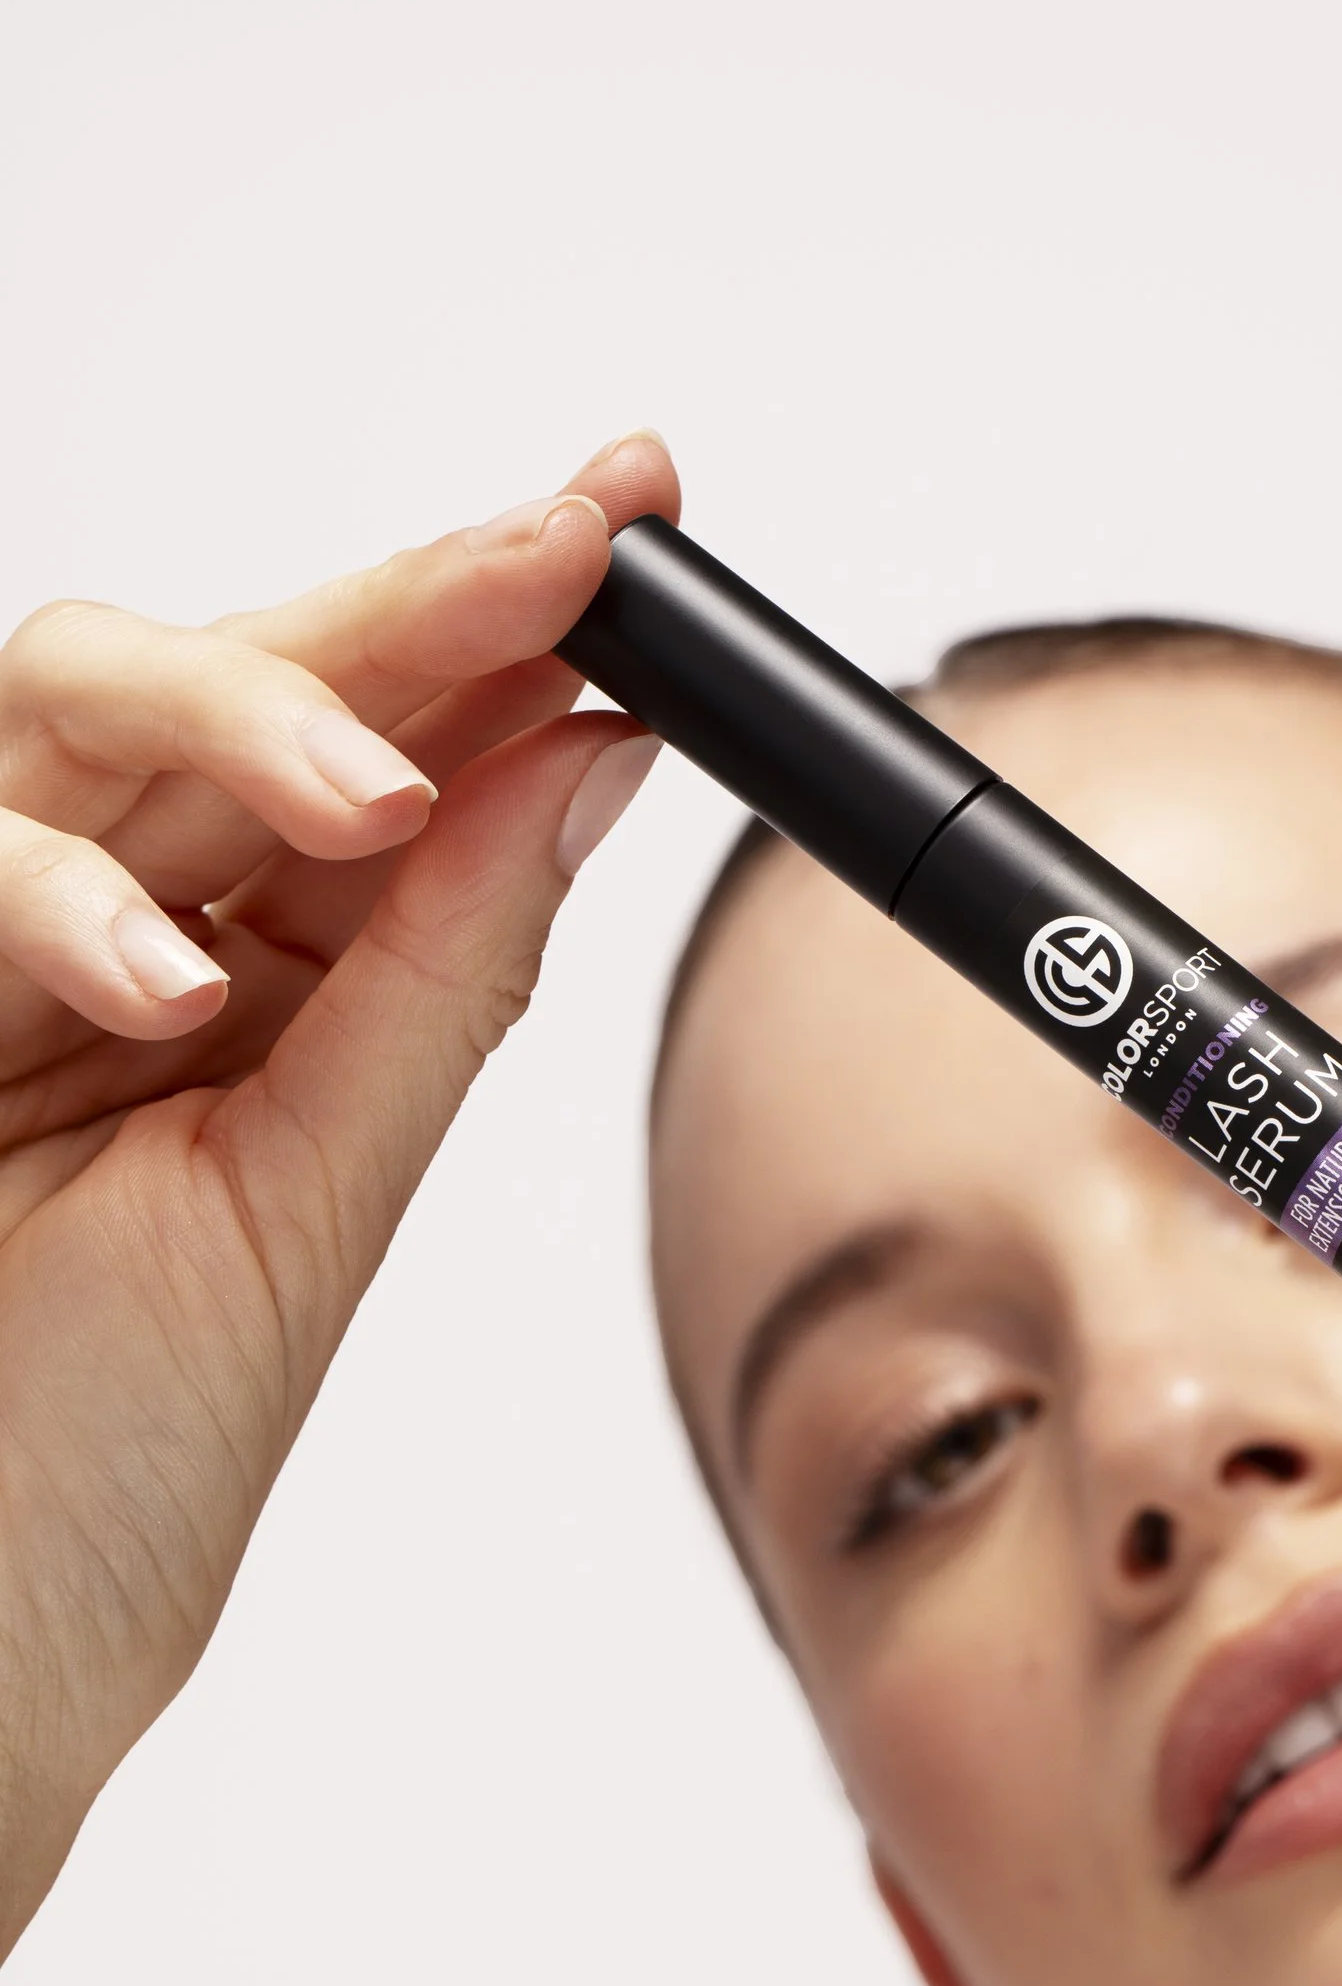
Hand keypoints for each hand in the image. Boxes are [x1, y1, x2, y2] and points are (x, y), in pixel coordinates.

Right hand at [0, 435, 677, 1955]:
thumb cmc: (116, 1465)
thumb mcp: (321, 1196)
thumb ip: (446, 968)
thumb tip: (599, 760)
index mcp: (261, 963)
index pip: (387, 736)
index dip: (507, 615)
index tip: (638, 520)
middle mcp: (121, 919)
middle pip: (245, 669)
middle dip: (412, 598)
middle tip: (563, 551)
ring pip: (78, 695)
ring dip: (247, 711)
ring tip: (384, 793)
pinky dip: (50, 887)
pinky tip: (168, 973)